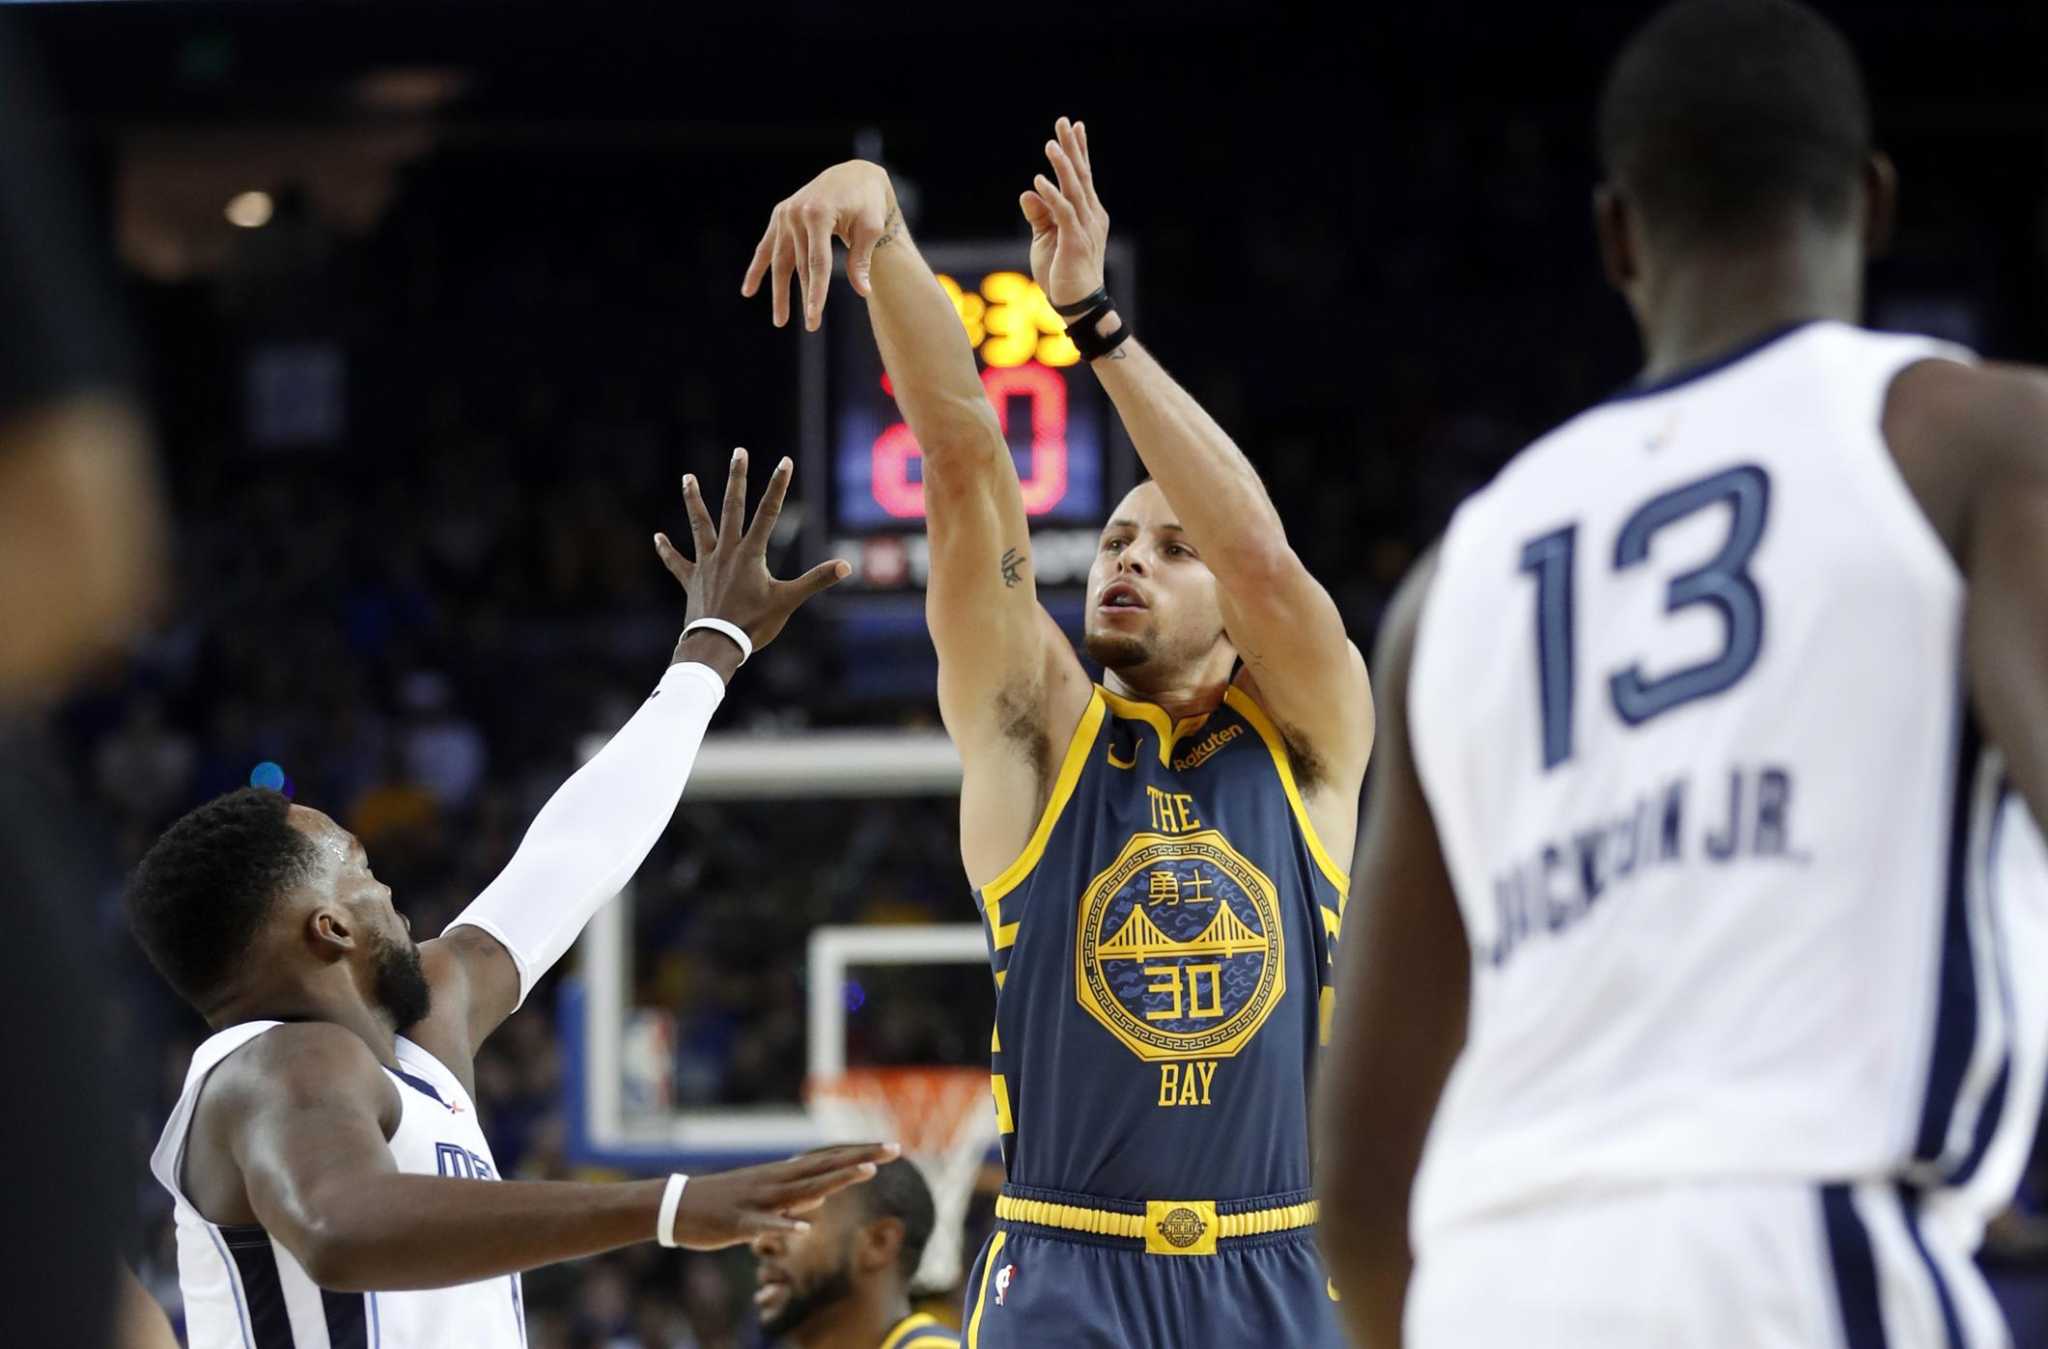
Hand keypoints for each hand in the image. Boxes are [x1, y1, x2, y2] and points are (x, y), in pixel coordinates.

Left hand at [653, 449, 849, 652]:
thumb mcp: (788, 601)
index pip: (768, 512)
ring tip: (687, 477)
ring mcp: (706, 564)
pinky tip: (658, 537)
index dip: (778, 486)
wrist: (716, 644)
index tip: (784, 461)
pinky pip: (677, 562)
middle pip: (732, 507)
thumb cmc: (753, 624)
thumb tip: (846, 566)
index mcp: (750, 553)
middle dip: (737, 478)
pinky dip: (667, 550)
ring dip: (693, 500)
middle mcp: (726, 551)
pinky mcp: (692, 580)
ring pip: (699, 525)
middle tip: (739, 452)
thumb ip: (816, 580)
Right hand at [667, 1143, 898, 1248]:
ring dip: (836, 1180)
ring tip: (868, 1172)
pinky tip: (804, 1227)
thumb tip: (823, 1195)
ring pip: (803, 1188)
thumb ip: (795, 1196)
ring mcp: (758, 1200)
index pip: (828, 1159)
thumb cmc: (724, 1205)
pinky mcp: (739, 1222)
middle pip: (825, 1166)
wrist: (676, 1207)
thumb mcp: (765, 1199)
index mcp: (782, 1175)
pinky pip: (765, 1224)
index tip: (890, 1146)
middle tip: (895, 1148)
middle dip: (860, 1158)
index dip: (859, 1154)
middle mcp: (775, 1181)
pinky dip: (784, 1224)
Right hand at [741, 161, 899, 330]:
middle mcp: (796, 214)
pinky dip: (757, 268)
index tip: (814, 317)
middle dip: (804, 297)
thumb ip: (861, 259)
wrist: (853, 175)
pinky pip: (766, 246)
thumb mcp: (870, 228)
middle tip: (811, 327)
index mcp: (818, 214)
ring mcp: (785, 214)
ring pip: (781, 260)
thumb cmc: (866, 202)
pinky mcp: (780, 216)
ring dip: (779, 291)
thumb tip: (862, 291)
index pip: (817, 262)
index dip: (817, 292)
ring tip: (780, 320)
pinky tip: (748, 291)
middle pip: (799, 265)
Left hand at [1019, 116, 1108, 309]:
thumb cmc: (1062, 274)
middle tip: (1064, 121)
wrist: (1078, 305)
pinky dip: (1051, 196)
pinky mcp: (1075, 242)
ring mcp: (1085, 228)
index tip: (1074, 126)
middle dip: (1072, 147)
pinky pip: (1063, 213)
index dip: (1078, 151)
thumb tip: (1027, 192)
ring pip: (1073, 190)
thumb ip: (1039, 215)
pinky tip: (1039, 181)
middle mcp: (1090, 216)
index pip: (1082, 177)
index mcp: (1087, 214)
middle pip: (1081, 175)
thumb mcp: (1045, 239)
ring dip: (1061, 166)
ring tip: (1050, 144)